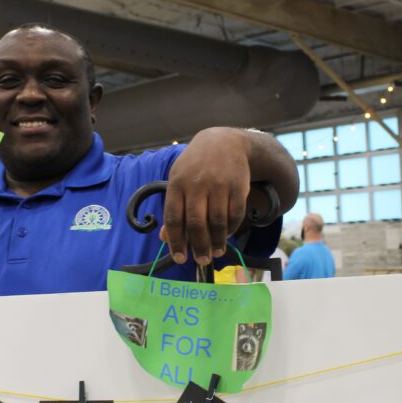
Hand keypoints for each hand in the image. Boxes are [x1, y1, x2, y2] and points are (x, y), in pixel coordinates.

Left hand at [160, 128, 249, 265]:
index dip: (176, 241)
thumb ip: (173, 209)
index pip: (174, 218)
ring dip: (217, 242)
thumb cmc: (196, 166)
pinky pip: (235, 215)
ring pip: (217, 222)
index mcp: (177, 184)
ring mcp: (219, 185)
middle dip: (199, 246)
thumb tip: (164, 238)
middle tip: (201, 260)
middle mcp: (197, 184)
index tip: (180, 258)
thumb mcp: (178, 181)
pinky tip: (227, 236)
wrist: (225, 142)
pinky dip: (231, 229)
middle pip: (197, 223)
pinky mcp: (238, 186)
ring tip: (215, 252)